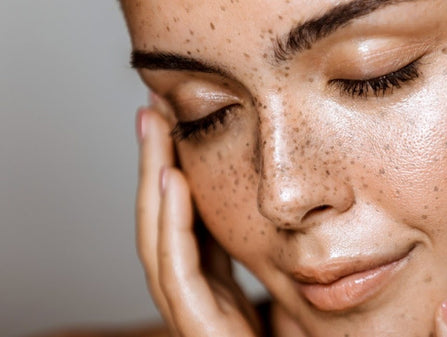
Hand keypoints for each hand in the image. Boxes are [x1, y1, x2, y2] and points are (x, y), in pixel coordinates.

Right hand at [135, 100, 260, 336]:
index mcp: (214, 283)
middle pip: (163, 222)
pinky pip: (178, 272)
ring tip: (152, 130)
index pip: (185, 221)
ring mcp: (193, 312)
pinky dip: (170, 225)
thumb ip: (268, 254)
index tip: (172, 126)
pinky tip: (171, 181)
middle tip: (149, 112)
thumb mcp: (281, 284)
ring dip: (152, 182)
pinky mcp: (200, 329)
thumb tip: (279, 205)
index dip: (172, 173)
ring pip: (158, 240)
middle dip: (153, 165)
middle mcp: (197, 294)